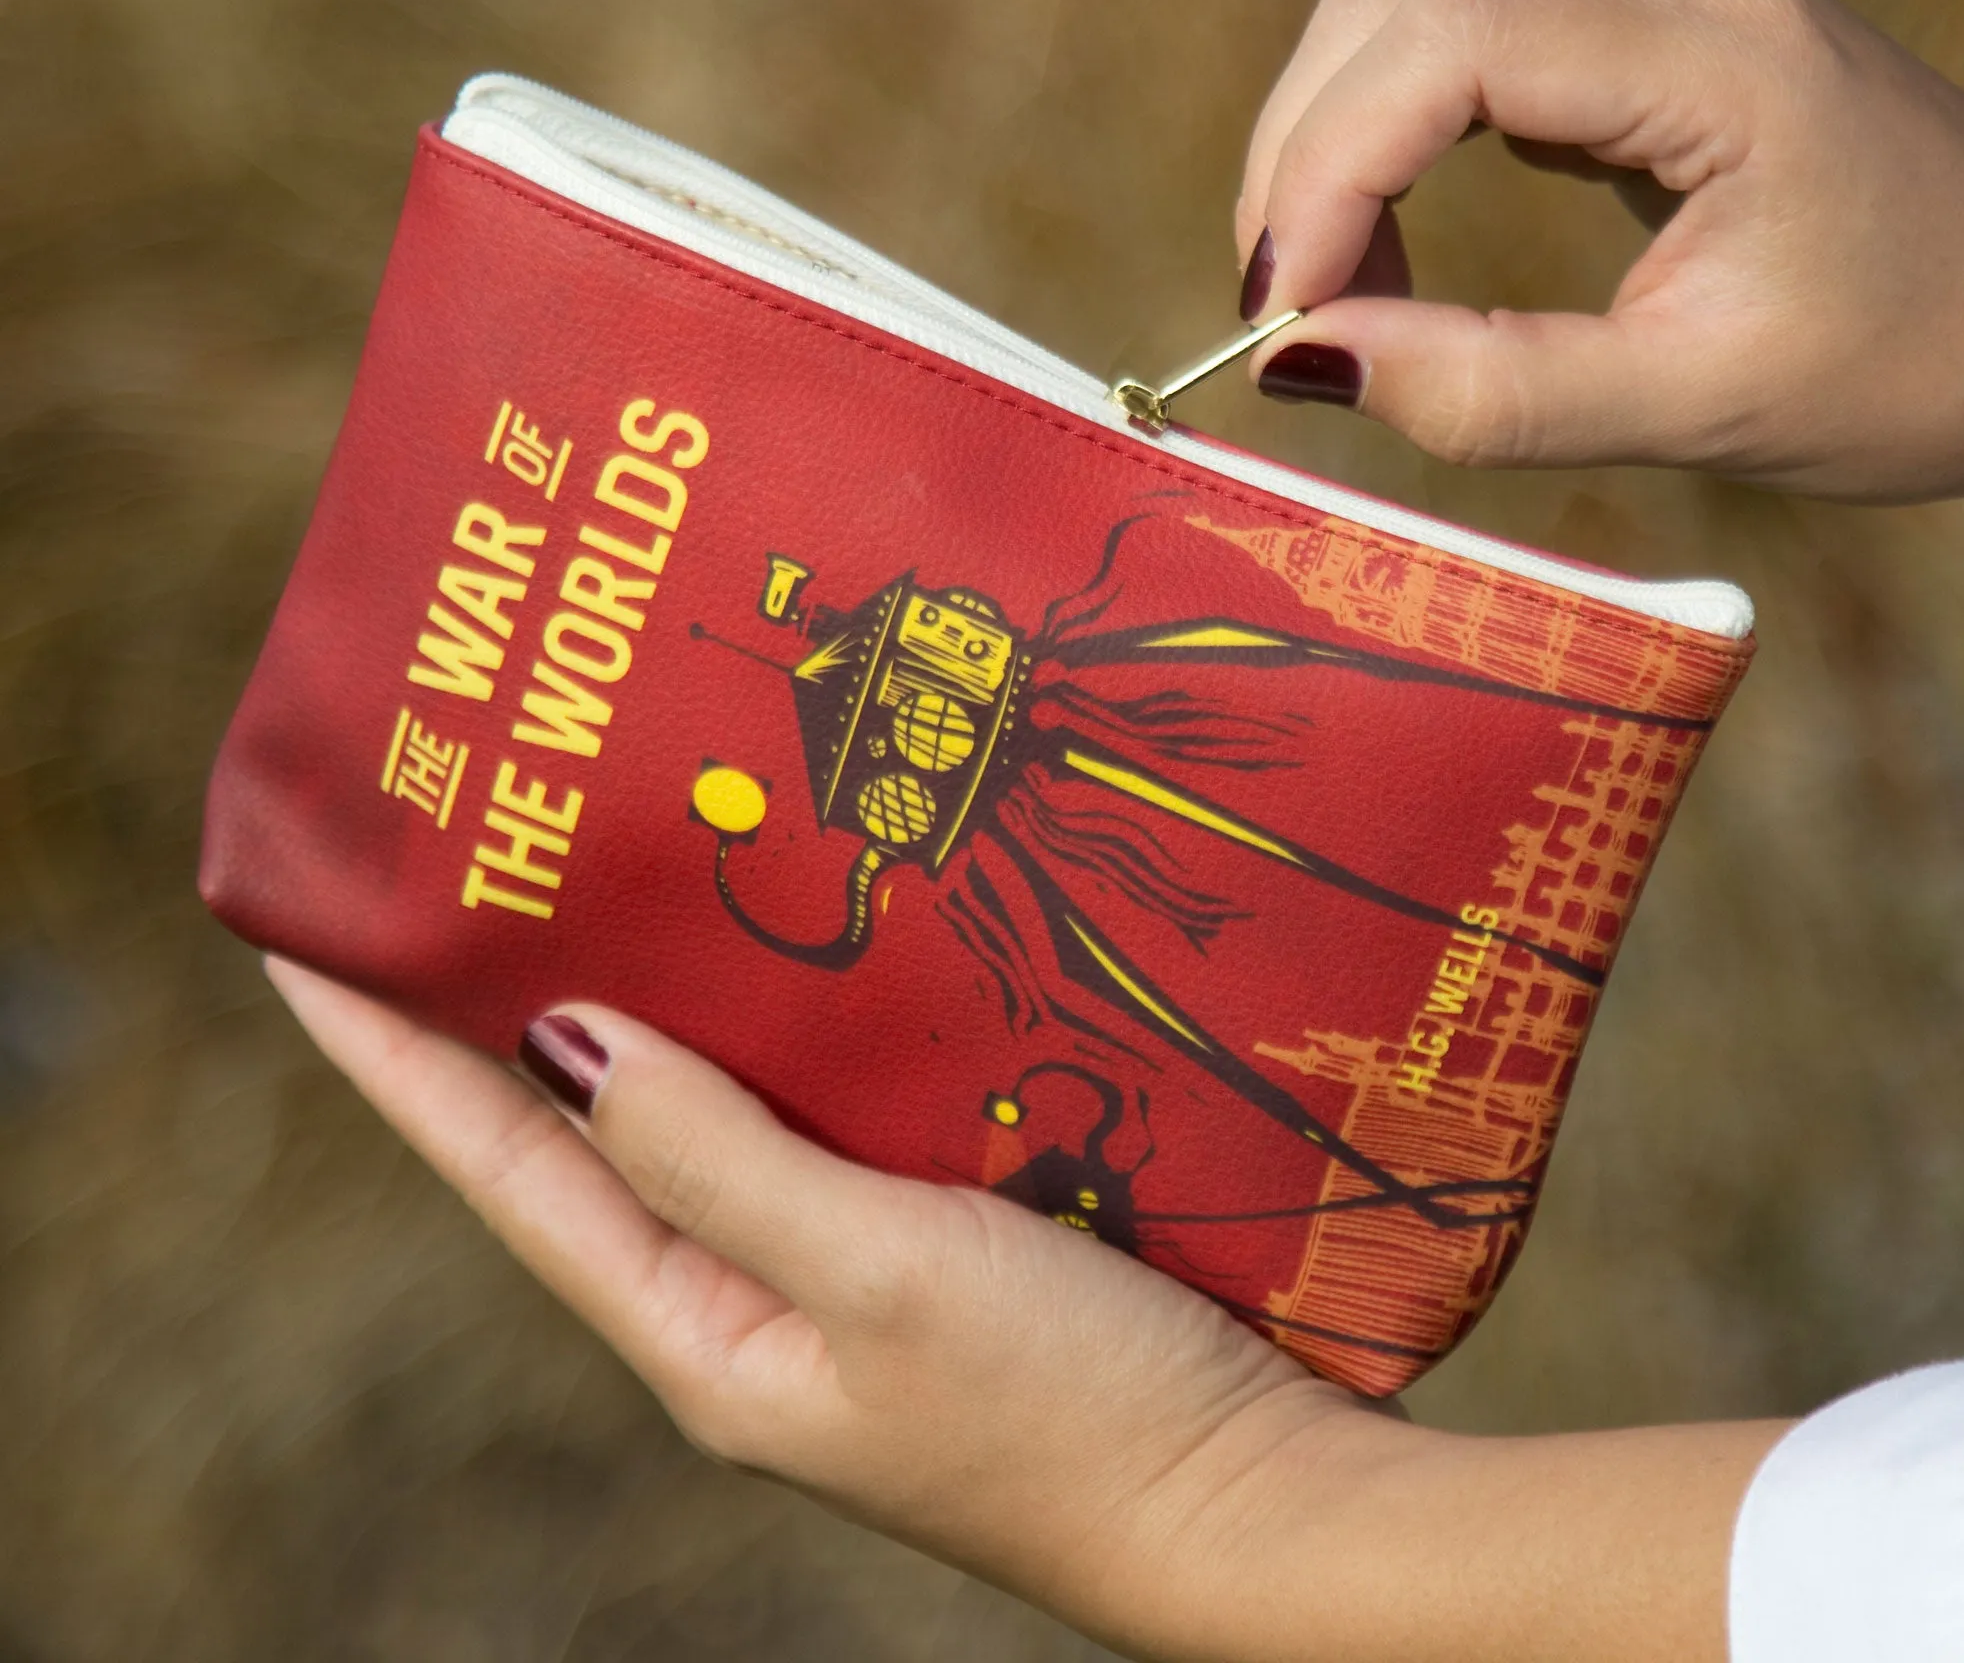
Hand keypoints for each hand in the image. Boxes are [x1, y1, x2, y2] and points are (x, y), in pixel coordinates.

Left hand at [267, 958, 1781, 1662]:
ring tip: (600, 880)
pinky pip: (816, 1123)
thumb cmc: (1066, 1405)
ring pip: (708, 1120)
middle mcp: (748, 1302)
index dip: (394, 1058)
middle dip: (505, 1018)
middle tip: (459, 871)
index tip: (302, 940)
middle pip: (590, 1143)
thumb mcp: (877, 1271)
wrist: (1251, 1502)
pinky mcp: (931, 1245)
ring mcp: (840, 1274)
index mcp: (700, 1333)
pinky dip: (779, 1039)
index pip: (504, 1174)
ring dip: (647, 1011)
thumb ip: (720, 1160)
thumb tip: (564, 1043)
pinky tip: (802, 954)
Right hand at [1235, 0, 1963, 501]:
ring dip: (1333, 156)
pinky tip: (1392, 253)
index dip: (1324, 174)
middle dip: (1303, 164)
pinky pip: (1457, 52)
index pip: (1443, 47)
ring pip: (1407, 20)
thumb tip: (1302, 365)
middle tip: (1284, 322)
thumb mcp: (1700, 405)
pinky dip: (1387, 148)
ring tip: (1336, 300)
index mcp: (1713, 47)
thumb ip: (1495, 393)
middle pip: (1394, 10)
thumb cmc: (1909, 365)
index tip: (1279, 317)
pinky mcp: (1632, 28)